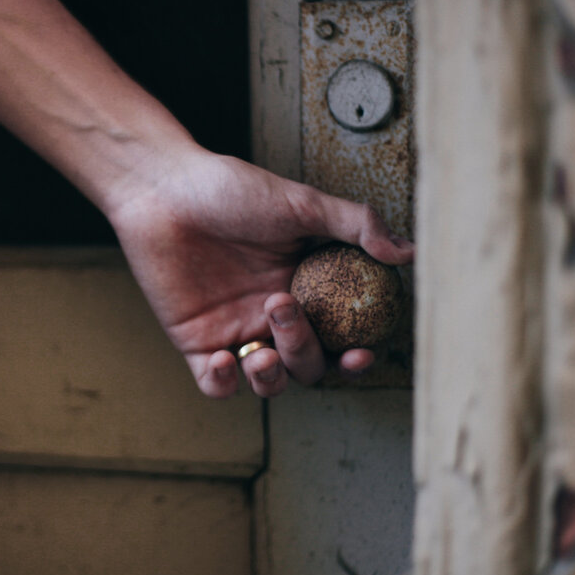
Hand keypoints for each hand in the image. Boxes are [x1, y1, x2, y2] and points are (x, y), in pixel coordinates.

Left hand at [107, 150, 414, 397]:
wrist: (165, 189)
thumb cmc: (228, 189)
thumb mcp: (302, 203)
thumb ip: (356, 227)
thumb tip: (409, 253)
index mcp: (305, 287)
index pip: (340, 335)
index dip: (354, 354)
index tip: (359, 352)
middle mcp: (273, 315)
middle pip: (307, 364)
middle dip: (304, 352)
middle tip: (283, 309)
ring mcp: (235, 331)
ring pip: (268, 381)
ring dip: (272, 376)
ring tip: (260, 348)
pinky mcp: (196, 343)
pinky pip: (216, 385)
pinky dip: (224, 384)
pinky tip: (223, 360)